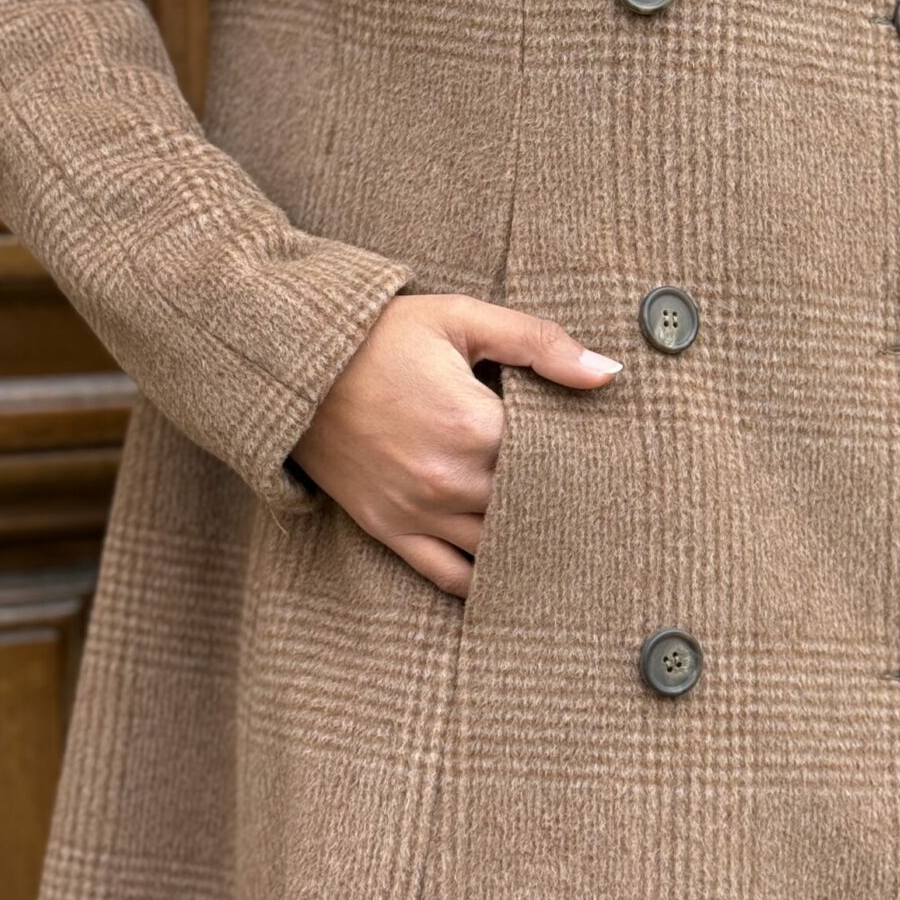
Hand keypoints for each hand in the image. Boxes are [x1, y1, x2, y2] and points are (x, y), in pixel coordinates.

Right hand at [290, 293, 622, 597]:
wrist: (292, 364)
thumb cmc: (380, 336)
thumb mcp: (461, 318)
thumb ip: (539, 343)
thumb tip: (607, 373)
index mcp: (474, 427)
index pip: (554, 460)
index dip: (581, 458)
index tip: (603, 459)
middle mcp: (450, 480)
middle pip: (532, 509)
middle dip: (561, 504)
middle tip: (596, 506)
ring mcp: (418, 512)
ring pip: (497, 550)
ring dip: (529, 545)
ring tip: (563, 539)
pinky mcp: (390, 529)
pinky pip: (448, 575)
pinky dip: (482, 580)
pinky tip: (510, 576)